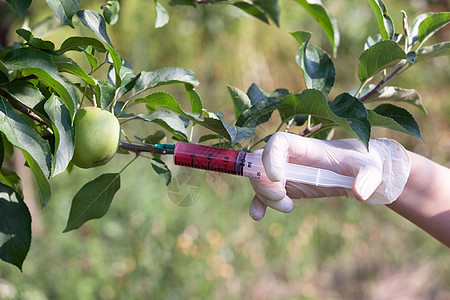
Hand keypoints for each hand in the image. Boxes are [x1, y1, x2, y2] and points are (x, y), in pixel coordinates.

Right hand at [249, 132, 410, 219]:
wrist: (361, 173)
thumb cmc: (364, 164)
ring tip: (288, 207)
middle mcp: (291, 157)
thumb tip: (358, 193)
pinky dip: (258, 203)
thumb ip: (366, 178)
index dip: (271, 156)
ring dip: (266, 196)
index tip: (278, 177)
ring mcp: (286, 171)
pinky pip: (264, 193)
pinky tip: (257, 215)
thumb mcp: (370, 169)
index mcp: (306, 147)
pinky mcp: (286, 186)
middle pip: (261, 161)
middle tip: (282, 197)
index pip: (278, 141)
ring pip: (260, 179)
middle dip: (264, 181)